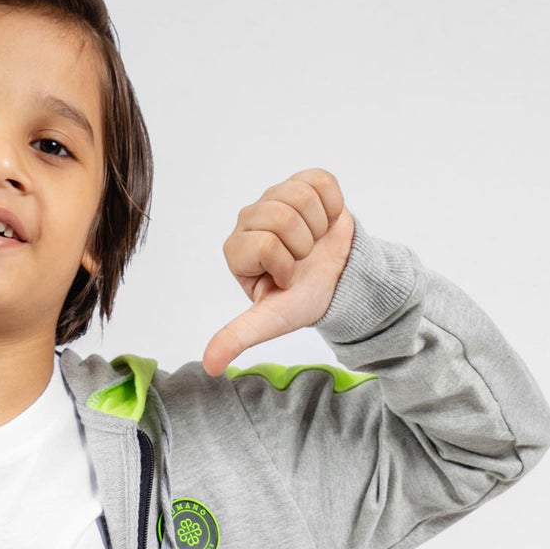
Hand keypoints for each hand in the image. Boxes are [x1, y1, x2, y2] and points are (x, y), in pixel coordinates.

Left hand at [202, 169, 352, 376]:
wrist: (339, 281)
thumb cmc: (302, 299)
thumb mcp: (268, 321)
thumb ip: (237, 337)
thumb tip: (210, 365)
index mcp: (236, 249)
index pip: (265, 244)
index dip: (286, 265)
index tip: (287, 279)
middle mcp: (249, 219)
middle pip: (283, 217)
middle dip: (303, 246)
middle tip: (302, 260)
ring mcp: (276, 196)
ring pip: (301, 196)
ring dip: (318, 227)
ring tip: (313, 243)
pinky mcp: (303, 182)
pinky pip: (321, 182)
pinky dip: (332, 206)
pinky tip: (324, 223)